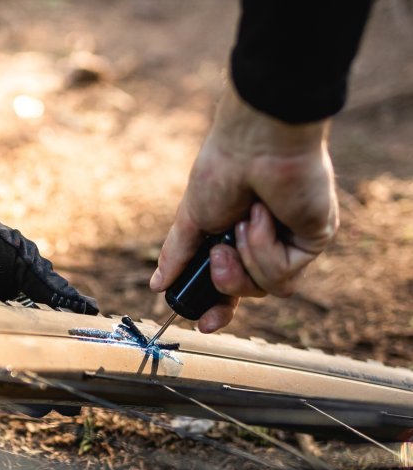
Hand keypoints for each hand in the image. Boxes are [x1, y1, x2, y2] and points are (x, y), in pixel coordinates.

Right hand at [150, 87, 337, 331]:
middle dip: (227, 284)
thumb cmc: (222, 170)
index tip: (204, 325)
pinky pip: (284, 272)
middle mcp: (267, 244)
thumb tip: (156, 285)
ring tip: (240, 224)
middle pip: (249, 292)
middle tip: (217, 257)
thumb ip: (178, 255)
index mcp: (236, 240)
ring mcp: (291, 242)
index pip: (231, 286)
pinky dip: (264, 248)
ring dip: (245, 261)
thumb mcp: (191, 219)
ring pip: (267, 288)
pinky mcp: (312, 239)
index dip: (218, 308)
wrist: (253, 144)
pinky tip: (262, 215)